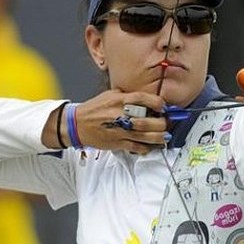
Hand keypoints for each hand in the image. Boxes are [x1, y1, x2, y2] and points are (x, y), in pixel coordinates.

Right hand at [45, 90, 169, 153]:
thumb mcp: (110, 95)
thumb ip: (128, 95)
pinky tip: (152, 145)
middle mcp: (120, 115)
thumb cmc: (95, 109)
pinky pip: (137, 147)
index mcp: (119, 100)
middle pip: (148, 121)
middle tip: (166, 122)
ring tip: (165, 136)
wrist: (77, 124)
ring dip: (159, 137)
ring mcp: (120, 131)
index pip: (144, 99)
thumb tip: (148, 98)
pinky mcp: (117, 143)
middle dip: (162, 123)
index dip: (158, 103)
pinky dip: (146, 147)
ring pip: (145, 136)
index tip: (163, 106)